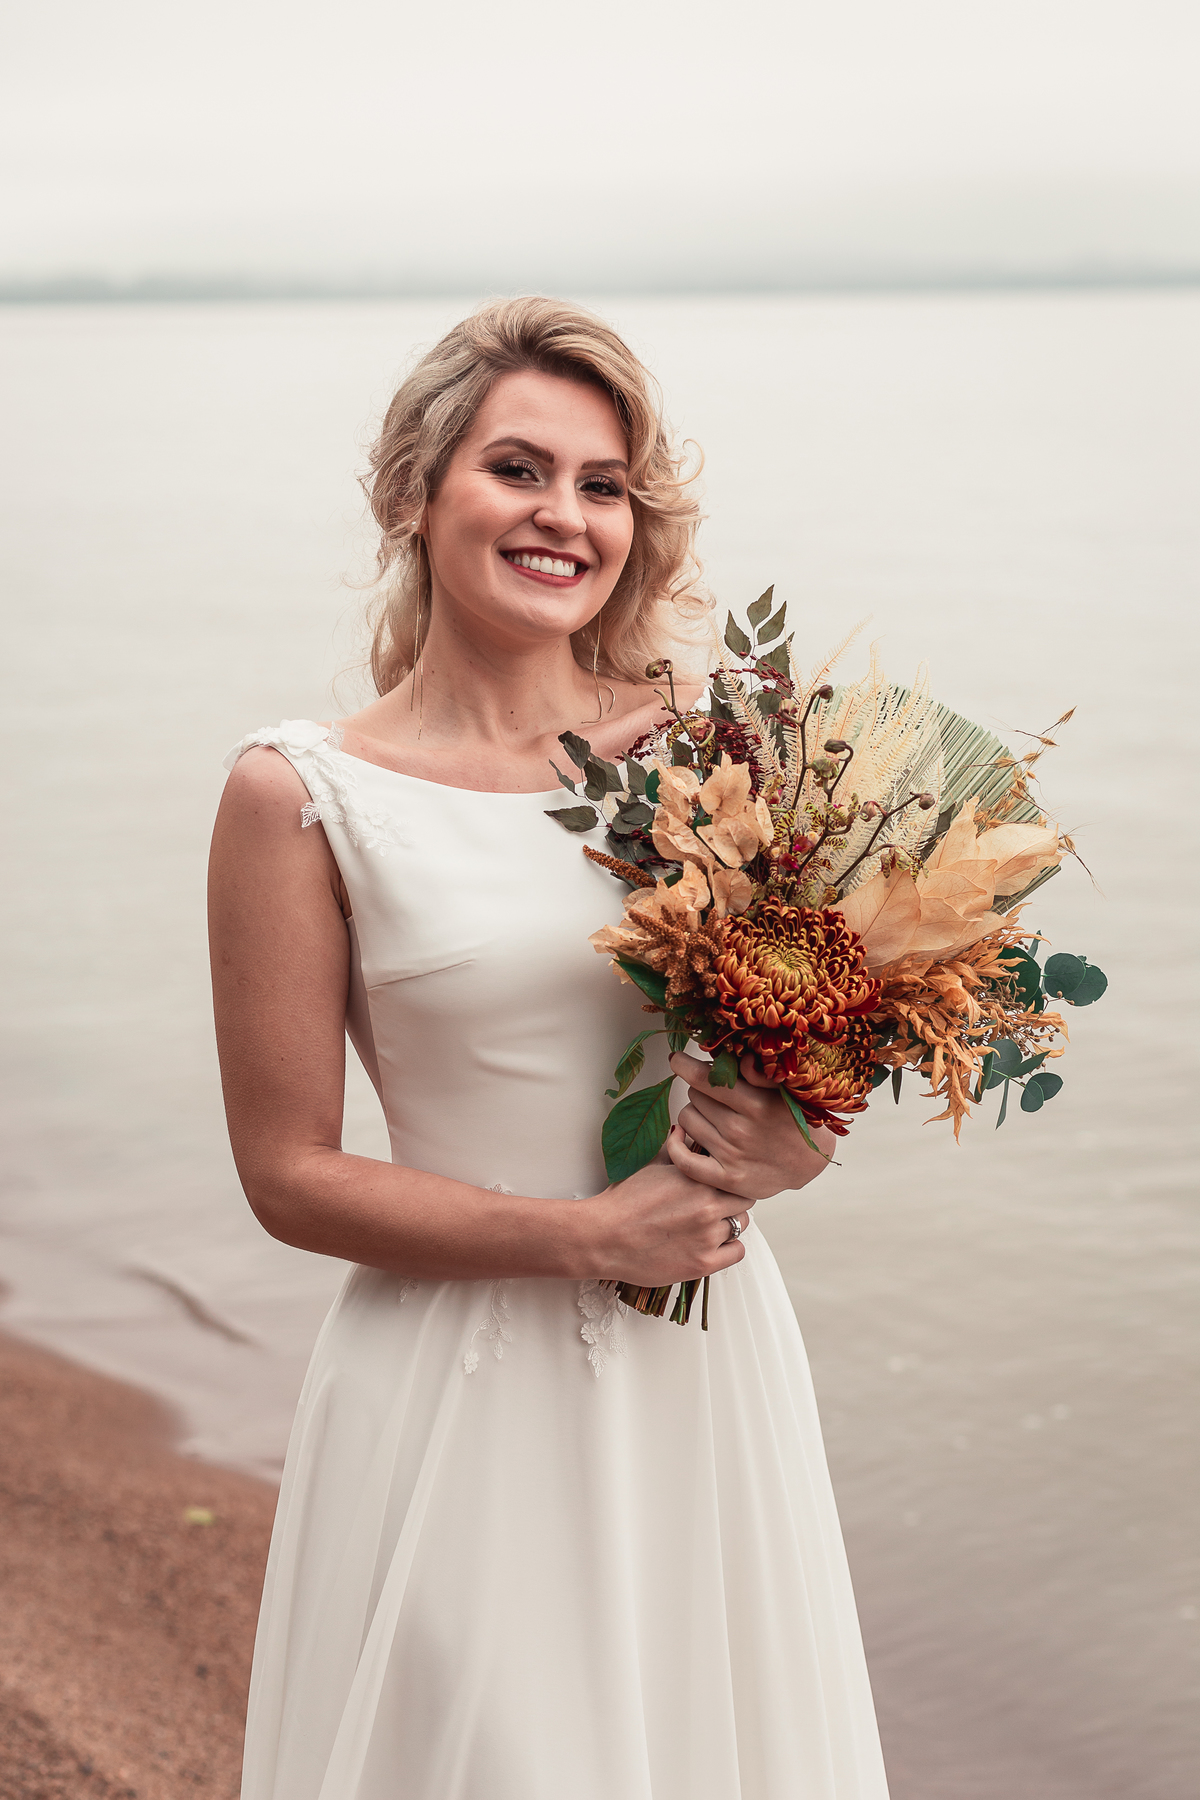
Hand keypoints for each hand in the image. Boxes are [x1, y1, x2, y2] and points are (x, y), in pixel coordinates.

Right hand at [585, 1155, 752, 1285]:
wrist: (603, 1238)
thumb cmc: (622, 1204)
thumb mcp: (650, 1166)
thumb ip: (675, 1151)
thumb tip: (684, 1134)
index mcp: (697, 1179)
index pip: (734, 1175)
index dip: (728, 1180)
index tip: (720, 1186)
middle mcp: (707, 1206)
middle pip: (744, 1200)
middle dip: (732, 1201)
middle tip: (717, 1206)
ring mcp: (707, 1236)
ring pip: (741, 1225)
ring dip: (729, 1223)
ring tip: (709, 1226)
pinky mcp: (703, 1263)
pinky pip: (737, 1252)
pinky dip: (729, 1248)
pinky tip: (713, 1245)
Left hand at [667, 1051, 836, 1202]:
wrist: (808, 1163)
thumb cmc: (794, 1121)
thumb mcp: (786, 1091)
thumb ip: (762, 1073)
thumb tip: (742, 1058)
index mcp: (756, 1104)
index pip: (705, 1078)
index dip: (684, 1065)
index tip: (678, 1060)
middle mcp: (741, 1131)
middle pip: (694, 1095)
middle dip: (701, 1089)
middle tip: (717, 1093)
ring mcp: (732, 1157)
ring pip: (687, 1119)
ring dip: (695, 1112)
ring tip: (714, 1114)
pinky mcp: (726, 1179)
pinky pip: (684, 1160)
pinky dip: (675, 1145)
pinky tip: (681, 1134)